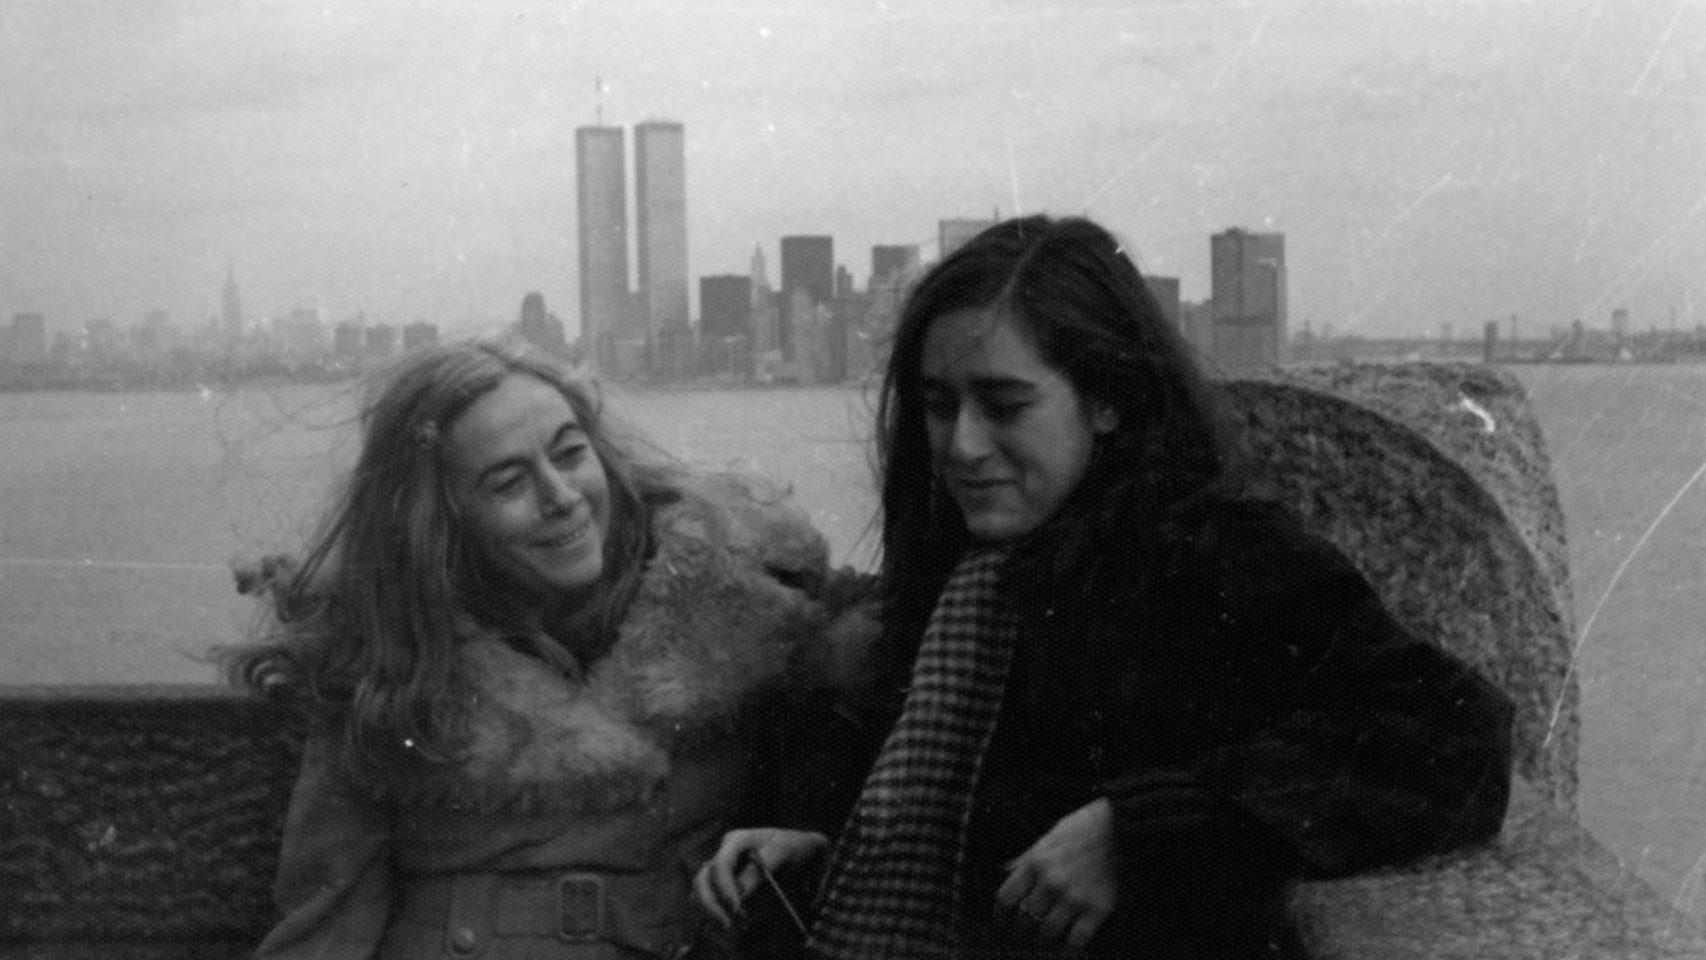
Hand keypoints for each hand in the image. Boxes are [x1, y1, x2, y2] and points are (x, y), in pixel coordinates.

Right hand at [694, 828, 828, 927]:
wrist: (802, 850)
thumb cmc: (793, 845)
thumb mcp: (783, 850)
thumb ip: (760, 869)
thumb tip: (740, 892)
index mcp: (735, 841)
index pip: (720, 865)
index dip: (724, 889)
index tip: (736, 909)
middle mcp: (724, 855)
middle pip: (702, 880)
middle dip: (710, 904)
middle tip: (728, 925)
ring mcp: (722, 871)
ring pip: (700, 892)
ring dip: (710, 912)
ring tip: (729, 928)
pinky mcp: (725, 886)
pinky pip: (710, 901)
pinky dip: (715, 914)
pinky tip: (730, 925)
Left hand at [996, 798, 1115, 950]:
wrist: (1125, 827)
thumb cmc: (1085, 828)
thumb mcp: (1050, 836)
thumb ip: (1028, 857)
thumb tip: (1006, 872)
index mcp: (1036, 861)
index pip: (1006, 898)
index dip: (1000, 915)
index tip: (1003, 923)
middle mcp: (1052, 881)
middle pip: (1024, 919)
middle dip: (1021, 929)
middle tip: (1023, 934)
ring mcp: (1075, 897)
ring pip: (1047, 932)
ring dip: (1043, 939)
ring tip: (1044, 939)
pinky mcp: (1099, 908)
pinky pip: (1077, 940)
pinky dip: (1069, 948)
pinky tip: (1066, 947)